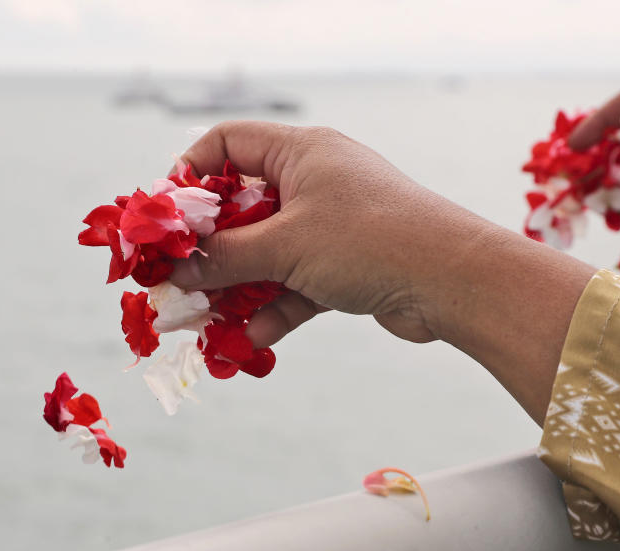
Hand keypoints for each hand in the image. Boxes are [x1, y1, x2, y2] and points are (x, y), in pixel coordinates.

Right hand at [171, 122, 594, 421]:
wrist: (453, 281)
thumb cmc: (370, 241)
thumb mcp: (286, 246)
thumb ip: (225, 259)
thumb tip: (174, 273)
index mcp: (300, 153)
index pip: (226, 144)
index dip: (189, 176)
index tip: (166, 221)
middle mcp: (316, 182)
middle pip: (244, 208)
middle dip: (211, 250)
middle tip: (176, 281)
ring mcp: (334, 225)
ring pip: (270, 253)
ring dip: (240, 287)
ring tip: (207, 321)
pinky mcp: (349, 265)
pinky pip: (300, 283)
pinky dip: (278, 307)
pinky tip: (257, 337)